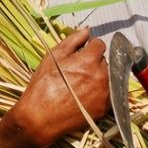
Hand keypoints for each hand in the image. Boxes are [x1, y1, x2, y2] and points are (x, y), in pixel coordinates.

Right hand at [11, 28, 109, 147]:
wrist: (40, 117)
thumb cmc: (44, 85)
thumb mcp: (54, 56)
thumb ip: (73, 40)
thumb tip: (87, 30)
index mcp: (89, 60)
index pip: (99, 44)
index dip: (89, 47)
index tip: (80, 53)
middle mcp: (102, 76)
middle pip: (104, 61)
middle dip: (93, 62)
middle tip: (76, 70)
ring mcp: (105, 93)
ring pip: (107, 77)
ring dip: (98, 77)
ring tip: (80, 84)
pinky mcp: (104, 109)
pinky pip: (107, 94)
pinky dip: (99, 92)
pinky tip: (84, 96)